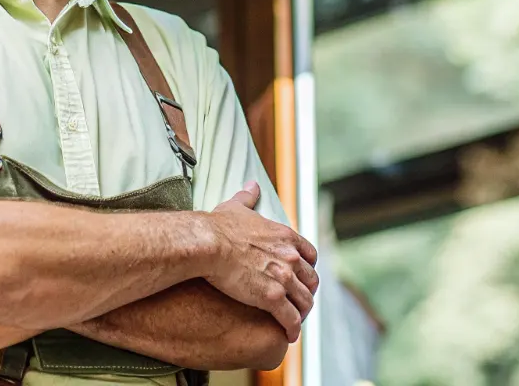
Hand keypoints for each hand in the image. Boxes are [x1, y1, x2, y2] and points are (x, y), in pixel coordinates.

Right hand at [205, 182, 318, 343]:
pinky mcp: (272, 297)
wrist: (208, 243)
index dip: (308, 267)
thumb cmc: (219, 225)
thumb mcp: (237, 206)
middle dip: (307, 291)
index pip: (310, 255)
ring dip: (302, 312)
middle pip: (311, 280)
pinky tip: (288, 334)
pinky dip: (292, 328)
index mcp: (285, 236)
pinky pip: (290, 318)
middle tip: (298, 301)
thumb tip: (252, 184)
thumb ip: (248, 196)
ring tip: (295, 321)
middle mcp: (290, 257)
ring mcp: (283, 277)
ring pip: (305, 301)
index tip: (301, 275)